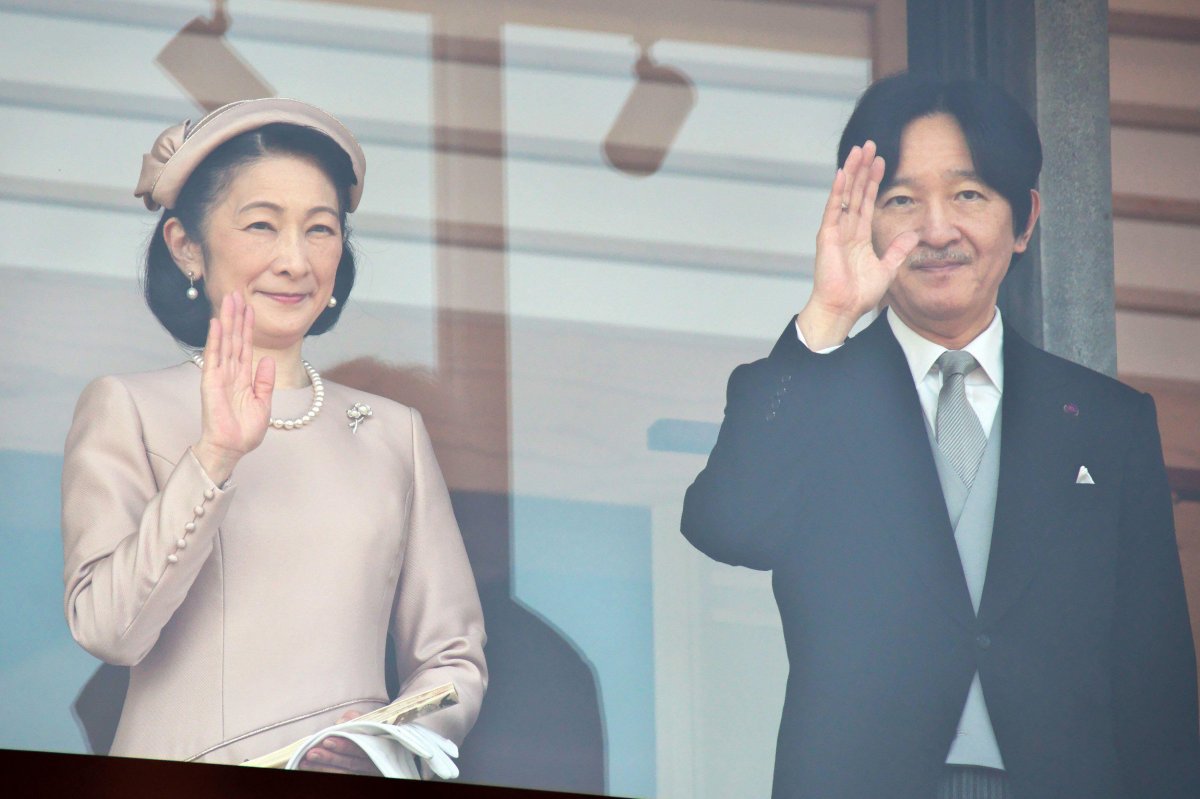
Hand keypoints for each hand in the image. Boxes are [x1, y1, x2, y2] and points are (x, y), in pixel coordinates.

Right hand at [191, 293, 274, 484]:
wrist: (232, 448)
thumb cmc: (245, 431)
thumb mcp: (264, 404)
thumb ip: (265, 381)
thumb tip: (267, 360)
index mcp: (244, 377)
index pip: (246, 346)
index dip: (248, 327)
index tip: (250, 307)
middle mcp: (230, 372)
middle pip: (234, 338)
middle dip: (236, 316)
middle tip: (236, 293)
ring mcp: (220, 375)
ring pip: (224, 342)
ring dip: (226, 320)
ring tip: (228, 299)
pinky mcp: (211, 382)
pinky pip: (214, 357)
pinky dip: (215, 339)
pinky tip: (216, 323)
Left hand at [299, 710, 382, 775]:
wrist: (385, 745)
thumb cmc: (372, 730)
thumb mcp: (370, 721)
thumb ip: (357, 719)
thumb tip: (341, 721)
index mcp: (378, 745)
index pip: (360, 747)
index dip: (344, 745)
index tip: (326, 741)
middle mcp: (373, 761)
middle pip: (351, 763)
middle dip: (330, 758)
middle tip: (311, 753)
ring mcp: (366, 771)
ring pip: (345, 772)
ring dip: (324, 768)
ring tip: (305, 763)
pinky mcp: (358, 775)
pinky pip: (342, 777)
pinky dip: (327, 773)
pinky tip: (312, 769)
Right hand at [797, 141, 918, 349]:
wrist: (842, 308)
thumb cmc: (859, 295)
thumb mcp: (887, 269)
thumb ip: (898, 250)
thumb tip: (913, 234)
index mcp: (859, 236)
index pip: (867, 201)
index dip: (874, 181)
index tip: (882, 161)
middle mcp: (846, 229)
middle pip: (856, 191)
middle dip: (864, 168)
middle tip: (869, 145)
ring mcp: (835, 231)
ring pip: (845, 194)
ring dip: (852, 171)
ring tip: (859, 150)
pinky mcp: (826, 236)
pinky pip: (833, 208)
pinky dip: (838, 190)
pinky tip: (844, 173)